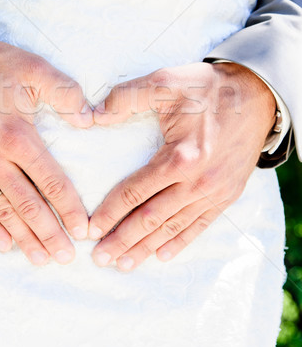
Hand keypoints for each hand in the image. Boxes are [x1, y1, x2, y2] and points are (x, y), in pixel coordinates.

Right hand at [0, 39, 92, 265]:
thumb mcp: (33, 68)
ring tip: (42, 258)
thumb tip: (90, 119)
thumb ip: (66, 93)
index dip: (69, 208)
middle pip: (28, 205)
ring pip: (3, 211)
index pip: (50, 181)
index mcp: (17, 136)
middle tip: (66, 256)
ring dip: (24, 237)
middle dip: (50, 233)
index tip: (83, 229)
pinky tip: (4, 244)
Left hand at [89, 62, 275, 270]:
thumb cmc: (207, 87)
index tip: (90, 229)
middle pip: (151, 219)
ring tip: (124, 264)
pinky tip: (162, 255)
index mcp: (180, 157)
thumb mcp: (165, 82)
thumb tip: (93, 115)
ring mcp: (214, 191)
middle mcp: (197, 181)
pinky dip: (179, 242)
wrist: (256, 94)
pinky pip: (199, 224)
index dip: (110, 212)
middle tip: (99, 258)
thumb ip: (126, 97)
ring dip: (146, 248)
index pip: (135, 192)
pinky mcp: (227, 194)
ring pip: (172, 227)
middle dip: (122, 240)